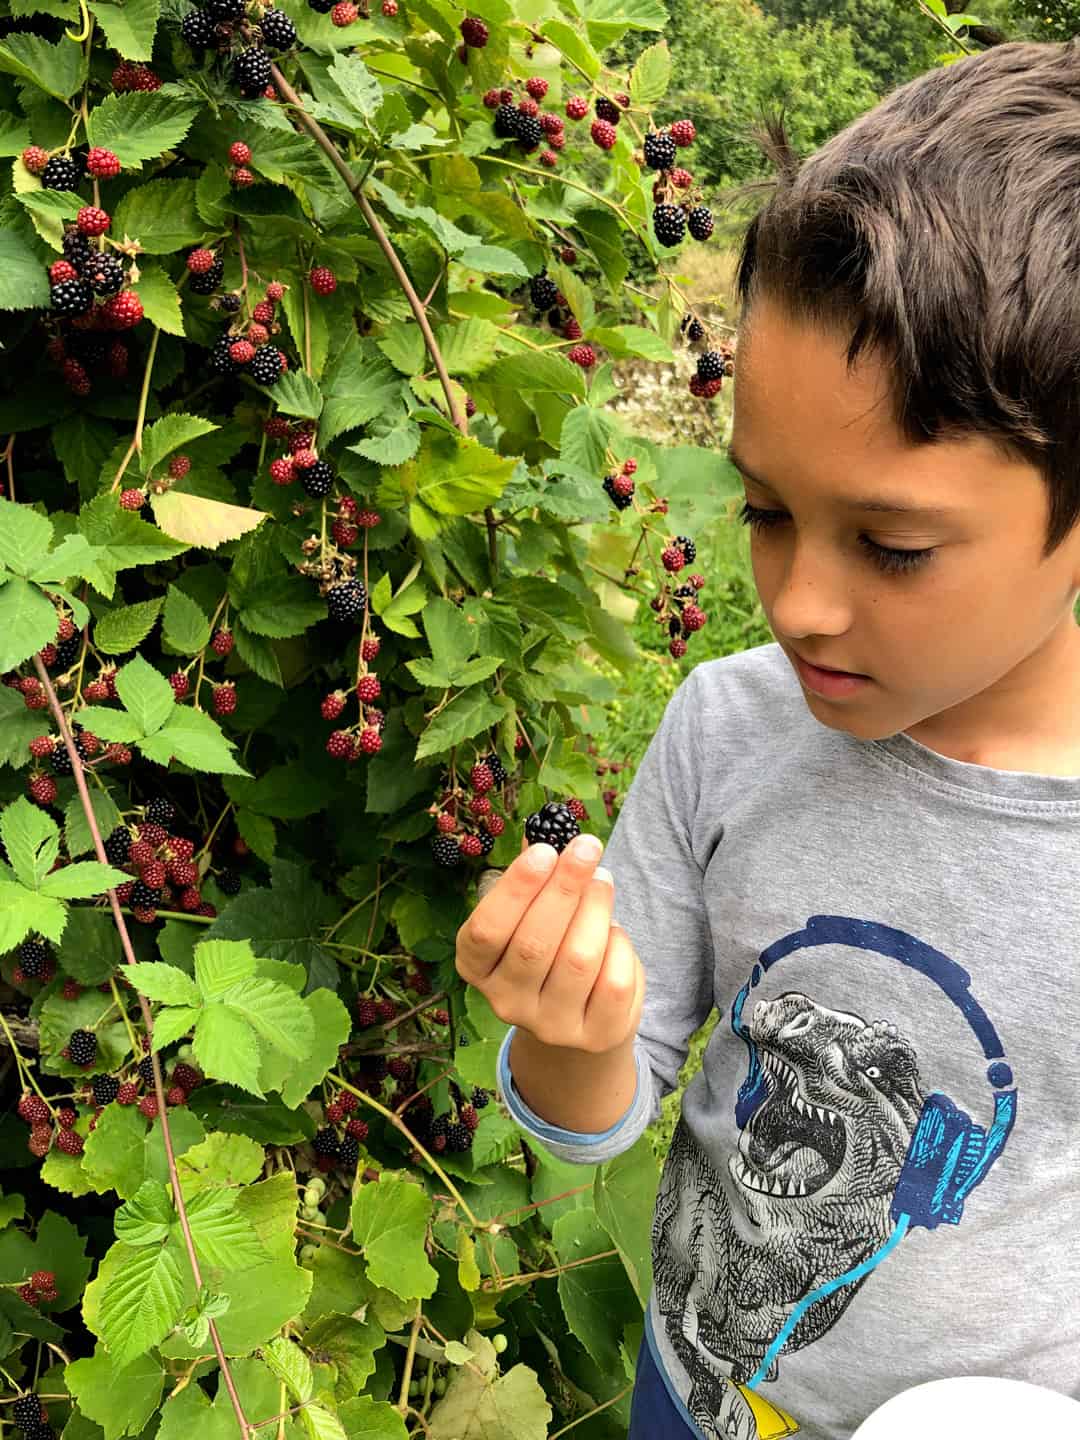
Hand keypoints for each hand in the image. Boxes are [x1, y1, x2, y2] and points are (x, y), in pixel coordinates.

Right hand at [455, 832, 644, 1053]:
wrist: (577, 1017)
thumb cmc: (548, 946)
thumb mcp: (528, 915)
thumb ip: (534, 878)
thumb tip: (548, 826)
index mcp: (477, 967)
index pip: (486, 931)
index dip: (516, 889)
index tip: (545, 850)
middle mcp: (506, 1002)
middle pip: (534, 944)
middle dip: (565, 888)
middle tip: (587, 848)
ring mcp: (550, 1026)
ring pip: (578, 960)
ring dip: (596, 909)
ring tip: (603, 882)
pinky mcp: (594, 1036)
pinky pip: (614, 982)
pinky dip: (619, 945)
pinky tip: (613, 933)